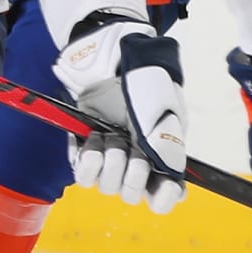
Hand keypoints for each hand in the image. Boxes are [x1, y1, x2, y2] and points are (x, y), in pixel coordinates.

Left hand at [54, 12, 187, 213]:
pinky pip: (83, 175)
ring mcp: (111, 157)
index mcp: (164, 155)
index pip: (165, 196)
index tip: (162, 185)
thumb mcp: (163, 107)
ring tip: (111, 134)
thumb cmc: (144, 78)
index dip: (163, 197)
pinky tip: (95, 137)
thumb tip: (167, 174)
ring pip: (108, 186)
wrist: (112, 56)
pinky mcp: (86, 150)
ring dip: (110, 160)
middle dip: (132, 172)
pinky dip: (89, 159)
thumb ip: (165, 143)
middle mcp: (138, 161)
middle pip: (133, 195)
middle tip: (131, 144)